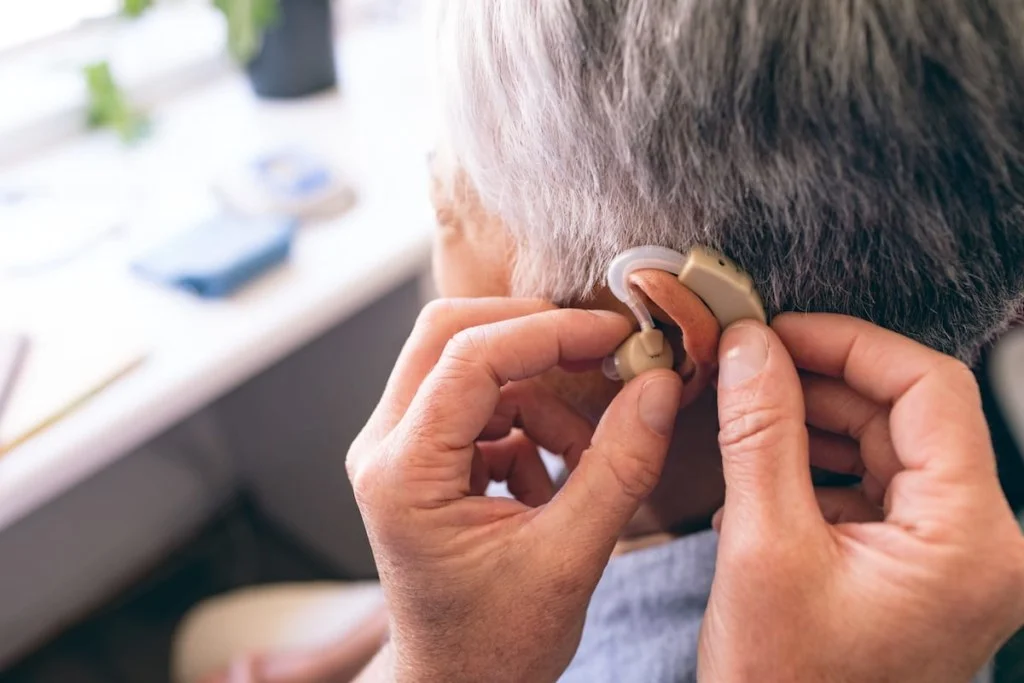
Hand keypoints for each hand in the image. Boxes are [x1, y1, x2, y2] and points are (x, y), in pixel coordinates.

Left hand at [346, 299, 682, 682]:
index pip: (470, 357)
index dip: (550, 332)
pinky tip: (550, 482)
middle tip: (601, 354)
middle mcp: (384, 448)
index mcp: (404, 473)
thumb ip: (619, 468)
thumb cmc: (495, 646)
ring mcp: (398, 450)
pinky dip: (527, 425)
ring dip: (539, 396)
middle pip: (450, 335)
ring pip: (469, 365)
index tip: (616, 334)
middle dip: (533, 336)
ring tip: (583, 461)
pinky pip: (479, 403)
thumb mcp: (569, 560)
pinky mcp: (423, 457)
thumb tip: (659, 386)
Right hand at [699, 314, 1023, 681]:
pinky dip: (818, 463)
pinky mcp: (915, 565)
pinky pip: (874, 485)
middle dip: (822, 380)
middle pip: (908, 414)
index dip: (849, 345)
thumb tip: (750, 348)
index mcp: (969, 539)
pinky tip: (763, 463)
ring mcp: (949, 556)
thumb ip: (760, 434)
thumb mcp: (761, 546)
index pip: (929, 391)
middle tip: (750, 362)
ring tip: (747, 405)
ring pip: (888, 445)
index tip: (780, 331)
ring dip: (815, 418)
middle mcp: (979, 544)